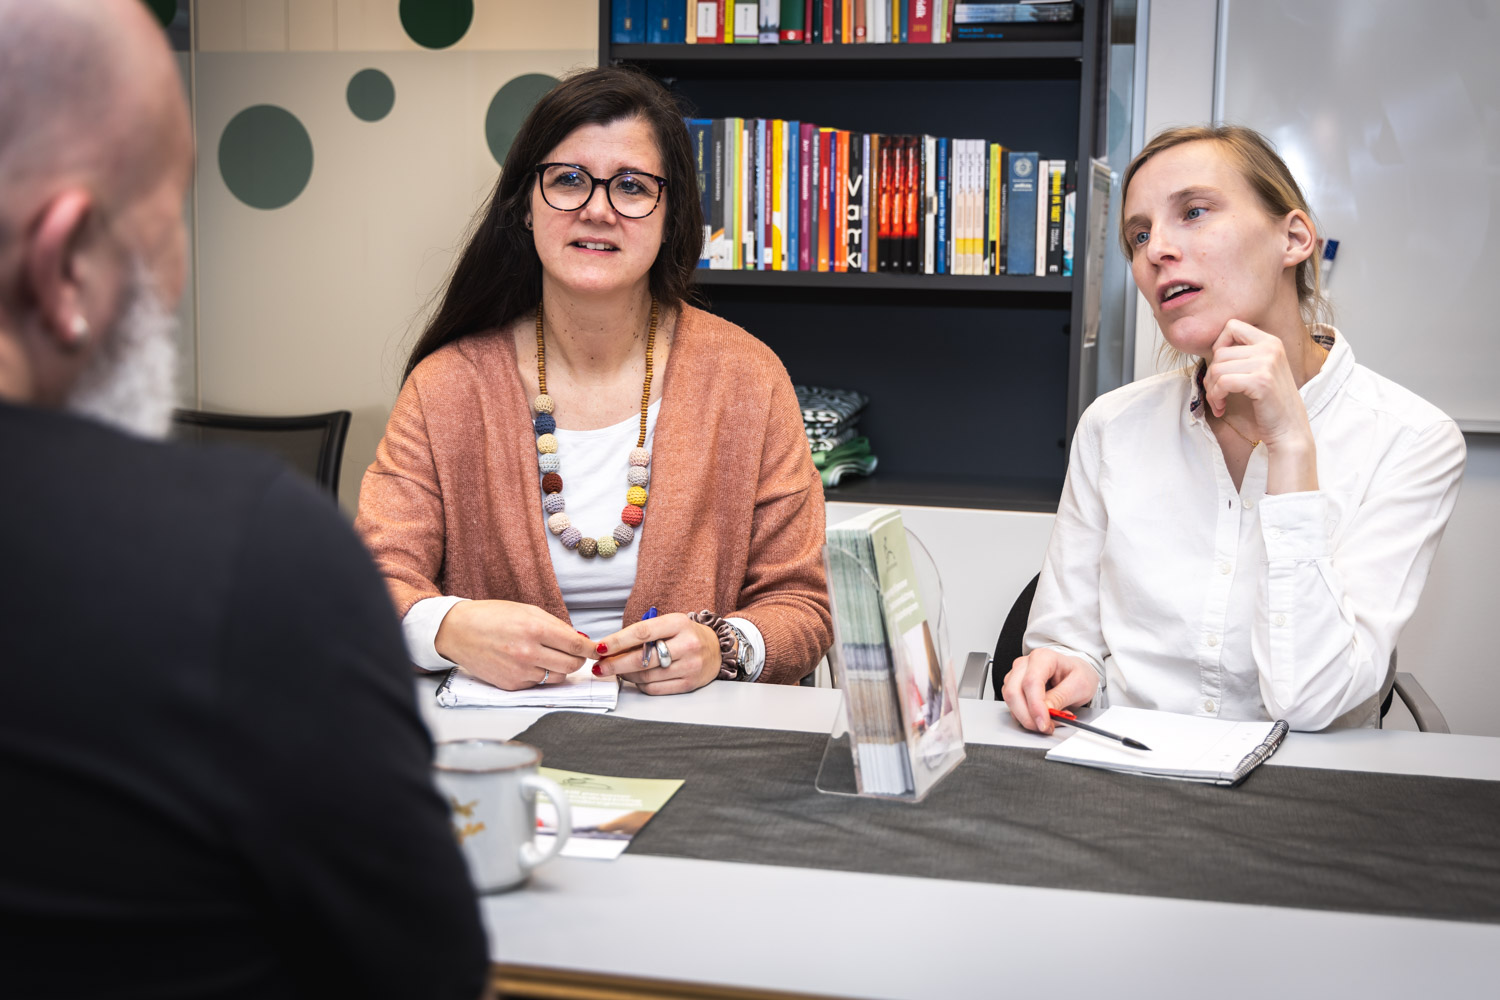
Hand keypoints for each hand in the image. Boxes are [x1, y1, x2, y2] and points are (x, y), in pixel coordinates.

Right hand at [434, 600, 593, 690]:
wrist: (458, 631)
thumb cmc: (492, 617)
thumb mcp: (527, 611)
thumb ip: (556, 626)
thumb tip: (581, 640)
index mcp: (535, 628)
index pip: (577, 645)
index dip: (591, 649)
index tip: (598, 651)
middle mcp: (529, 652)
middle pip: (572, 665)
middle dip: (578, 659)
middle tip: (573, 653)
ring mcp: (520, 671)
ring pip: (558, 677)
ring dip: (559, 668)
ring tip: (547, 656)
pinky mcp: (511, 685)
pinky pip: (538, 684)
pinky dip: (540, 675)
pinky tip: (527, 663)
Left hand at [591, 612, 721, 695]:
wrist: (717, 648)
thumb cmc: (686, 635)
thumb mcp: (669, 624)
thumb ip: (644, 633)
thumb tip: (611, 648)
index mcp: (679, 623)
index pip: (642, 632)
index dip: (617, 641)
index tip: (600, 648)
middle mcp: (687, 645)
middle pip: (643, 659)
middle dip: (616, 664)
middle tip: (600, 666)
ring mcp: (690, 666)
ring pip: (647, 676)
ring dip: (626, 675)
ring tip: (618, 670)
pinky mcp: (689, 683)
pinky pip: (655, 688)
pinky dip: (640, 684)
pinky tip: (635, 678)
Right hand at [1000, 648, 1098, 734]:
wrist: (1074, 673)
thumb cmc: (1077, 674)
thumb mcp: (1079, 685)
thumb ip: (1061, 697)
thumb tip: (1046, 710)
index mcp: (1043, 658)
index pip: (1031, 682)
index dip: (1035, 706)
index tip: (1044, 723)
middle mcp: (1025, 664)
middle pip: (1014, 692)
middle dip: (1028, 716)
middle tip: (1045, 727)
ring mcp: (1016, 675)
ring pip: (1010, 701)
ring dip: (1027, 718)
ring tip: (1049, 721)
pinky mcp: (1013, 687)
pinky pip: (1012, 706)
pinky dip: (1025, 716)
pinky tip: (1041, 717)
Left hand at [1203, 320, 1312, 451]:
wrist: (1289, 429)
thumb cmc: (1270, 403)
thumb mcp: (1260, 370)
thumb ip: (1242, 356)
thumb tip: (1211, 350)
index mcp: (1270, 341)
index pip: (1232, 326)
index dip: (1218, 345)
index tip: (1221, 367)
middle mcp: (1270, 347)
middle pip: (1220, 352)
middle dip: (1211, 375)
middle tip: (1216, 393)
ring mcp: (1267, 363)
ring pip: (1217, 368)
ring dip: (1212, 389)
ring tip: (1219, 402)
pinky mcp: (1261, 381)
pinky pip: (1222, 382)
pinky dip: (1216, 397)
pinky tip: (1222, 407)